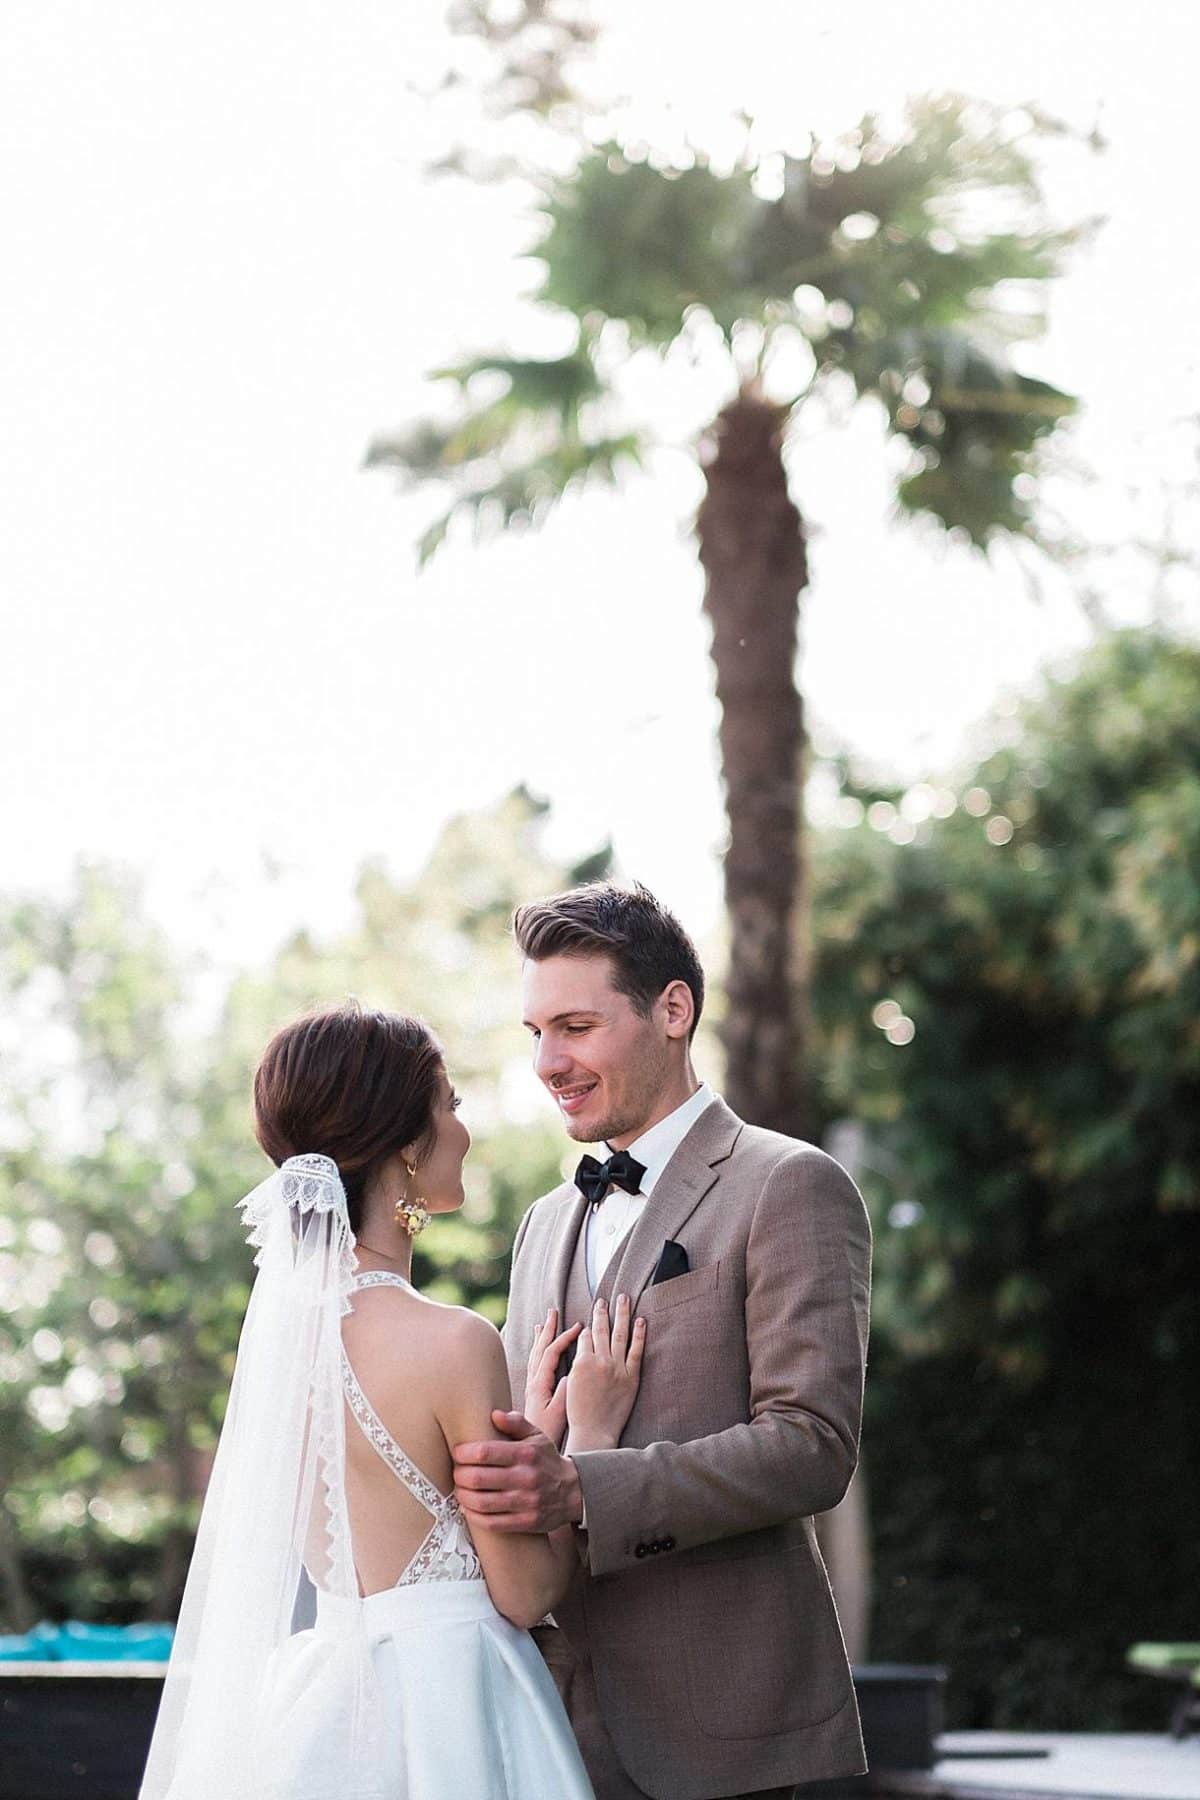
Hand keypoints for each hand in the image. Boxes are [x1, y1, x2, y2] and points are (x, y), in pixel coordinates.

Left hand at [453, 1412, 582, 1532]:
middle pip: (478, 1478)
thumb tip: (494, 1414)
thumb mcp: (537, 1436)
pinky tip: (468, 1508)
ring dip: (463, 1496)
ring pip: (482, 1502)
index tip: (457, 1453)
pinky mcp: (525, 1522)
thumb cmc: (547, 1460)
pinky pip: (492, 1523)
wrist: (573, 1491)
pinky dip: (474, 1516)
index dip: (463, 1453)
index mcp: (525, 1453)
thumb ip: (516, 1422)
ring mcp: (526, 1502)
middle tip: (456, 1473)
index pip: (484, 1451)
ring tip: (459, 1490)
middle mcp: (526, 1478)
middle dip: (459, 1475)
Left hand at [523, 1307, 582, 1447]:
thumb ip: (563, 1394)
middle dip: (548, 1330)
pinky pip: (535, 1364)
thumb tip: (569, 1374)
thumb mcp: (559, 1414)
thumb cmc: (546, 1434)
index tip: (578, 1326)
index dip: (565, 1338)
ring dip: (540, 1338)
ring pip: (535, 1355)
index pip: (551, 1353)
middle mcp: (533, 1382)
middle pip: (539, 1349)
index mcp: (540, 1383)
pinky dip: (538, 1351)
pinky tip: (538, 1350)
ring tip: (542, 1324)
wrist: (528, 1451)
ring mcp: (531, 1387)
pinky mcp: (532, 1393)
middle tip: (553, 1312)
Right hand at [565, 1294, 645, 1451]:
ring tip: (623, 1298)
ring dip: (621, 1314)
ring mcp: (617, 1367)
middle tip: (603, 1299)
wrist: (594, 1431)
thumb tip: (584, 1345)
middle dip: (602, 1312)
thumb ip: (578, 1362)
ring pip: (619, 1334)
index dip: (588, 1327)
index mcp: (582, 1362)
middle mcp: (600, 1361)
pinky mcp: (631, 1376)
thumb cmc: (578, 1412)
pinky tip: (641, 1320)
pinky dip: (639, 1334)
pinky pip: (636, 1351)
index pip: (586, 1336)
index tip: (591, 1318)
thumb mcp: (570, 1383)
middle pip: (601, 1330)